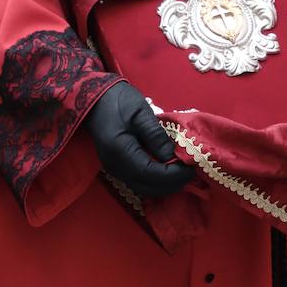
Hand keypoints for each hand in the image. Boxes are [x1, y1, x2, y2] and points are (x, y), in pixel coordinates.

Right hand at [85, 82, 192, 198]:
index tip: (192, 167)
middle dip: (172, 183)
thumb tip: (174, 158)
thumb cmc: (118, 100)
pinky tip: (167, 170)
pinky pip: (139, 182)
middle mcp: (116, 168)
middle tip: (191, 170)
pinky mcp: (117, 168)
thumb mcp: (141, 113)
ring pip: (144, 188)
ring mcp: (114, 170)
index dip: (174, 175)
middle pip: (148, 188)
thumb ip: (157, 137)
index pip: (152, 175)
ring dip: (164, 184)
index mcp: (121, 152)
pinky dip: (155, 181)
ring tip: (182, 171)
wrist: (94, 98)